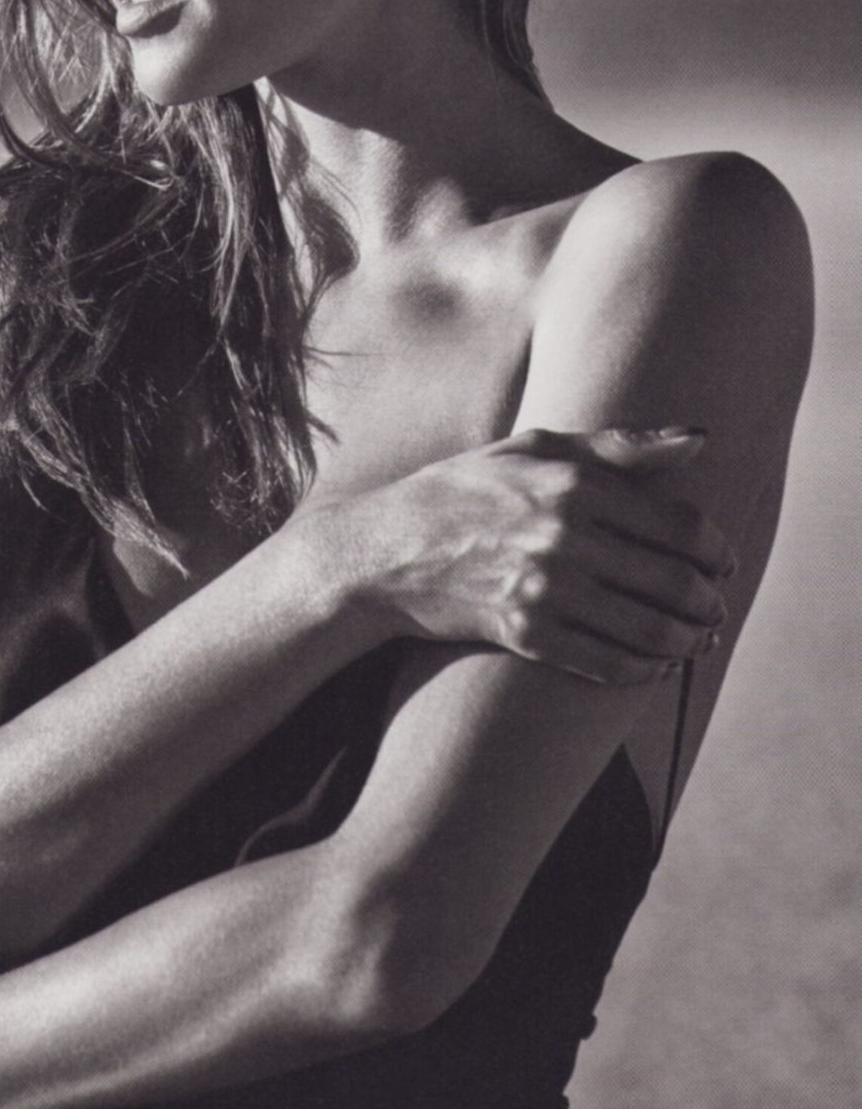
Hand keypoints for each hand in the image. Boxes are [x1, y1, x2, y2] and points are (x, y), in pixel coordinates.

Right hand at [343, 426, 733, 682]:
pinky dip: (644, 669)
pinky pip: (608, 663)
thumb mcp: (535, 448)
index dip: (715, 550)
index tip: (723, 562)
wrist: (385, 551)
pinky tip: (655, 664)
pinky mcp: (525, 635)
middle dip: (708, 601)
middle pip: (673, 580)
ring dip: (687, 640)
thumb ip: (619, 446)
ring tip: (696, 639)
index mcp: (573, 484)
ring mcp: (544, 590)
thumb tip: (700, 439)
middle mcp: (563, 537)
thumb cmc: (464, 490)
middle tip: (715, 607)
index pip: (678, 524)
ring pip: (649, 629)